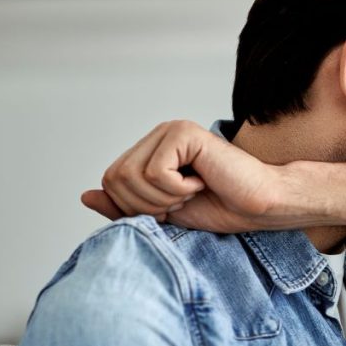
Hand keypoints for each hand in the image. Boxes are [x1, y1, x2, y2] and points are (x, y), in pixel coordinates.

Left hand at [81, 120, 301, 232]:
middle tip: (182, 201)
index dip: (135, 207)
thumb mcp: (163, 214)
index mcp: (149, 152)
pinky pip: (155, 171)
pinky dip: (177, 188)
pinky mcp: (184, 133)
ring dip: (164, 197)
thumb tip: (85, 195)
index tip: (172, 208)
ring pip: (132, 176)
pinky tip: (203, 181)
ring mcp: (170, 131)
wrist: (260, 207)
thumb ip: (125, 206)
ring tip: (193, 191)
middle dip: (146, 204)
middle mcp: (157, 136)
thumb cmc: (221, 208)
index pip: (110, 181)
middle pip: (114, 178)